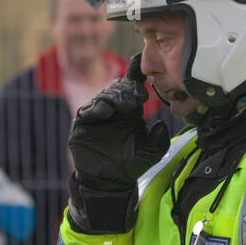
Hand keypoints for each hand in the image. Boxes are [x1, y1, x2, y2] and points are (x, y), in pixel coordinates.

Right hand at [68, 54, 170, 191]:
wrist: (109, 182)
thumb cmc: (130, 165)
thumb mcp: (150, 153)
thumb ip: (159, 140)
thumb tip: (161, 124)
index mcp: (131, 109)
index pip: (134, 85)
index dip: (136, 72)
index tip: (141, 61)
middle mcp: (114, 107)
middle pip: (119, 87)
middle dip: (128, 89)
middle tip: (138, 97)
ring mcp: (98, 114)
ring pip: (104, 96)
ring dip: (114, 98)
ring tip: (123, 106)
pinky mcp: (83, 124)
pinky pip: (87, 110)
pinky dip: (96, 109)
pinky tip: (104, 112)